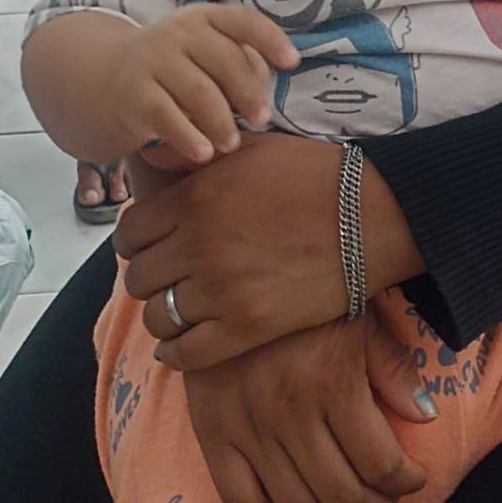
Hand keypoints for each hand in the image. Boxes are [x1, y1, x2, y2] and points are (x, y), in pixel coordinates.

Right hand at [105, 4, 299, 167]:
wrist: (110, 79)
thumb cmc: (179, 70)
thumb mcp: (207, 56)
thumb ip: (240, 63)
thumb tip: (266, 83)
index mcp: (205, 18)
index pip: (243, 19)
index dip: (271, 39)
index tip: (293, 62)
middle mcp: (178, 32)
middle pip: (225, 60)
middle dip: (249, 93)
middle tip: (263, 120)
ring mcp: (153, 59)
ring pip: (199, 91)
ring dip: (222, 121)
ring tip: (231, 144)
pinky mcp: (133, 93)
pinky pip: (166, 117)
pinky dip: (189, 137)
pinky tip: (203, 154)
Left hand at [114, 130, 423, 367]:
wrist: (372, 216)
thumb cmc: (315, 174)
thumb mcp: (251, 148)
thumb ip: (196, 155)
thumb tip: (149, 159)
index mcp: (195, 196)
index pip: (129, 232)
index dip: (139, 240)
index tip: (155, 245)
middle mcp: (198, 243)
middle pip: (138, 277)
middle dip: (152, 276)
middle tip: (173, 276)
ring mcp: (221, 289)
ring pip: (158, 317)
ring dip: (166, 314)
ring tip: (185, 307)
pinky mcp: (247, 327)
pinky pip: (186, 354)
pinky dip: (179, 352)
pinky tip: (190, 341)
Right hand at [184, 310, 432, 502]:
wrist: (233, 269)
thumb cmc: (307, 289)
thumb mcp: (357, 314)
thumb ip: (392, 366)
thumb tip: (425, 416)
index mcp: (331, 380)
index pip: (380, 461)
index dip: (404, 482)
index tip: (413, 480)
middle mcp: (288, 411)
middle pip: (341, 493)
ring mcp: (246, 425)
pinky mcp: (211, 431)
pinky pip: (240, 501)